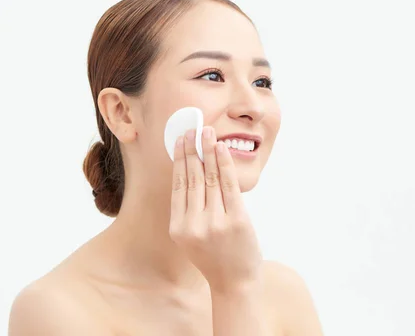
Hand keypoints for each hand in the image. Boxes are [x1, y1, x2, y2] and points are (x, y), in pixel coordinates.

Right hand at [169, 126, 262, 292]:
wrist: (235, 284)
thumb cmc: (215, 257)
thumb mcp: (193, 237)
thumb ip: (190, 211)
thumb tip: (194, 171)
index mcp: (178, 228)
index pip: (178, 187)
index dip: (179, 161)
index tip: (180, 141)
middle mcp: (193, 225)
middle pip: (192, 179)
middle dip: (192, 151)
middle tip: (193, 129)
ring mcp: (215, 223)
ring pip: (210, 179)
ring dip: (209, 152)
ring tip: (208, 134)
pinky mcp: (236, 221)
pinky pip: (229, 186)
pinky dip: (225, 165)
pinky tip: (222, 150)